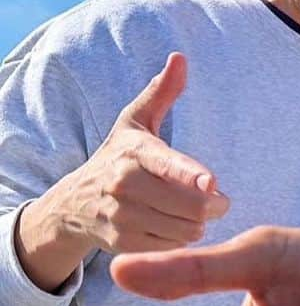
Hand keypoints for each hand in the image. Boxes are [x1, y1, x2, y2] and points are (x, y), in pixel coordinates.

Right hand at [16, 53, 228, 290]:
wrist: (75, 203)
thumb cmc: (118, 157)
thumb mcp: (135, 122)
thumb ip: (161, 93)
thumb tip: (180, 58)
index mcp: (134, 152)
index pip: (167, 165)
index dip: (190, 176)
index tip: (211, 183)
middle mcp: (125, 184)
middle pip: (192, 205)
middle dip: (214, 205)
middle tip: (217, 199)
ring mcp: (123, 216)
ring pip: (187, 229)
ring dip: (199, 223)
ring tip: (191, 211)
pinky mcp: (125, 243)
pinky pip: (173, 247)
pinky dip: (181, 239)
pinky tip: (173, 226)